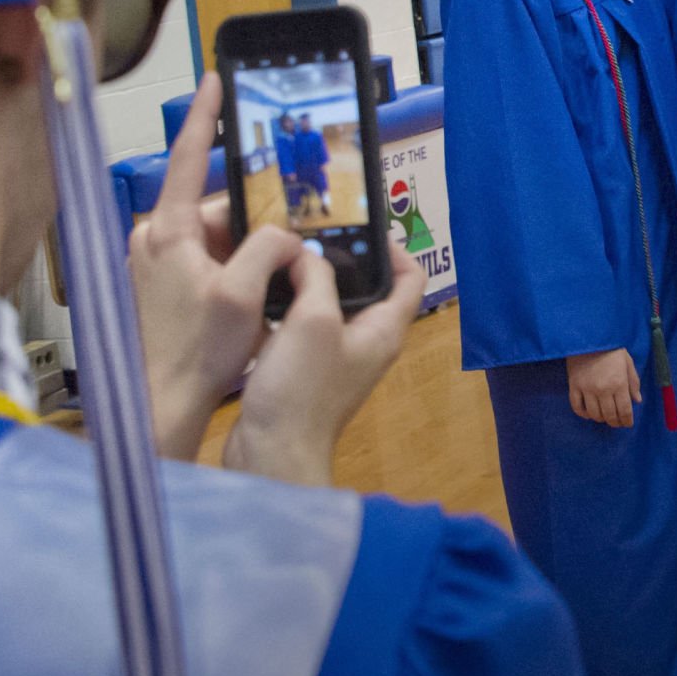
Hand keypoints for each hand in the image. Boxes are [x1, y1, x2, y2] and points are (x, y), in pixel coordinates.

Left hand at [129, 72, 303, 460]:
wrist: (162, 402)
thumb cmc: (196, 355)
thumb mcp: (246, 295)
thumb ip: (268, 247)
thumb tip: (282, 233)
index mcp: (167, 231)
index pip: (187, 157)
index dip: (206, 116)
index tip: (215, 82)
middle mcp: (152, 238)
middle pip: (217, 207)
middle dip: (254, 225)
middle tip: (284, 253)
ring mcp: (153, 260)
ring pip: (216, 237)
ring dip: (245, 256)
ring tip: (262, 293)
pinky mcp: (159, 282)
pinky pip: (206, 259)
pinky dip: (231, 272)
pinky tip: (248, 302)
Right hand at [224, 236, 425, 485]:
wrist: (271, 451)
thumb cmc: (301, 388)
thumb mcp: (314, 320)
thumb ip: (317, 277)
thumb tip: (308, 254)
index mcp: (384, 330)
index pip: (411, 277)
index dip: (394, 247)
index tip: (360, 224)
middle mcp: (367, 342)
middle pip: (368, 286)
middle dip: (342, 256)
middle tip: (311, 231)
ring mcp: (336, 357)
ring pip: (331, 304)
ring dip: (311, 278)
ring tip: (284, 252)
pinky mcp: (307, 369)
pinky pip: (305, 324)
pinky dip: (291, 303)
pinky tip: (265, 289)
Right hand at [565, 348, 640, 427]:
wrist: (589, 336)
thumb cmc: (611, 349)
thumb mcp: (628, 363)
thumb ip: (634, 383)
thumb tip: (637, 401)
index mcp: (619, 384)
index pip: (624, 410)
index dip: (627, 421)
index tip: (628, 424)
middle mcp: (603, 389)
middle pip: (609, 415)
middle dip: (615, 422)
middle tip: (617, 423)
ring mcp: (587, 389)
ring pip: (594, 414)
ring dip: (601, 419)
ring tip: (605, 417)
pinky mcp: (574, 386)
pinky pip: (577, 406)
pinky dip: (583, 414)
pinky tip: (589, 414)